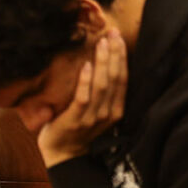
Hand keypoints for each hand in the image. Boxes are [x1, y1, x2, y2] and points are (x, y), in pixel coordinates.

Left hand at [37, 29, 127, 166]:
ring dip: (103, 62)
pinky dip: (86, 80)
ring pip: (102, 85)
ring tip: (102, 43)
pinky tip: (87, 64)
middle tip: (112, 33)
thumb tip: (105, 63)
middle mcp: (108, 113)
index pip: (123, 79)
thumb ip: (104, 93)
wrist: (63, 154)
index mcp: (117, 110)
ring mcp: (93, 117)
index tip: (119, 38)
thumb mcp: (98, 111)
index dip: (122, 57)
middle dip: (115, 54)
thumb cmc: (79, 129)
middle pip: (115, 78)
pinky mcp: (76, 120)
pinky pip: (84, 97)